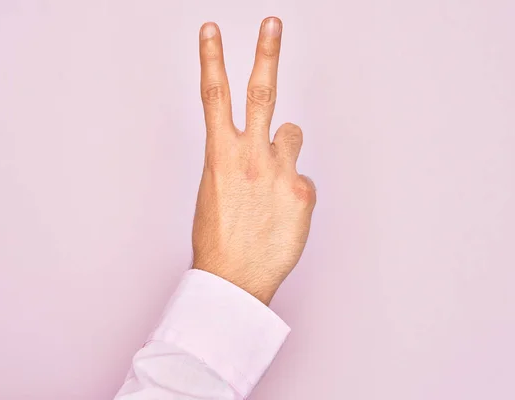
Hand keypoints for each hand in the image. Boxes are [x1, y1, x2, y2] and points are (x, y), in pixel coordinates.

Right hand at [192, 17, 315, 304]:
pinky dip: (294, 190)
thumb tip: (267, 146)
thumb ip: (236, 160)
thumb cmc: (219, 237)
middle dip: (266, 53)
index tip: (211, 30)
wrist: (234, 279)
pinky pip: (303, 177)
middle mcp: (250, 156)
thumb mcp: (214, 190)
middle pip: (261, 92)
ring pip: (292, 134)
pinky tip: (282, 213)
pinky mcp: (302, 191)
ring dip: (285, 148)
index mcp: (219, 155)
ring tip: (272, 181)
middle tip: (272, 23)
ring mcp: (279, 171)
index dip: (211, 58)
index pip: (213, 96)